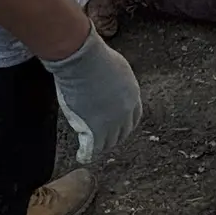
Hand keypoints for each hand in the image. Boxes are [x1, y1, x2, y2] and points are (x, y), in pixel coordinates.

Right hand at [43, 27, 142, 161]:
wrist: (84, 62)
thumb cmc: (95, 58)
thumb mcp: (117, 69)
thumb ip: (118, 83)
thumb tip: (111, 85)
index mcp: (133, 96)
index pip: (133, 118)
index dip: (125, 124)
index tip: (118, 126)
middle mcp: (126, 112)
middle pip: (122, 132)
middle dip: (114, 137)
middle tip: (104, 140)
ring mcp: (111, 123)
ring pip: (108, 142)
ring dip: (101, 145)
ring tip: (92, 148)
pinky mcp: (95, 129)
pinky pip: (92, 147)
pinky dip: (86, 153)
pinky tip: (81, 156)